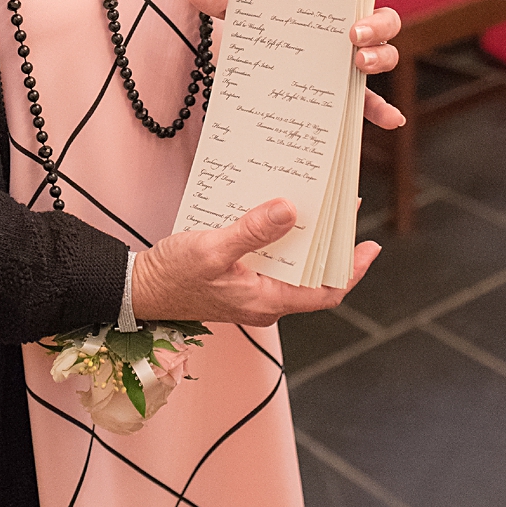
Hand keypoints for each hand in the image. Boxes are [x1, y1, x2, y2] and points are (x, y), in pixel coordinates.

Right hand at [132, 198, 380, 325]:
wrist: (137, 289)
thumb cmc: (171, 277)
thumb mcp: (211, 250)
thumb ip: (252, 232)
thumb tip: (290, 211)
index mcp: (266, 301)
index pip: (324, 292)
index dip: (350, 270)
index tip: (369, 246)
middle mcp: (264, 299)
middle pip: (310, 274)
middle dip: (328, 244)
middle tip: (341, 210)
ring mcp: (250, 290)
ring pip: (288, 264)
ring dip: (300, 237)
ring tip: (310, 206)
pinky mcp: (236, 278)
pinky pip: (266, 257)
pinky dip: (273, 236)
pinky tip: (269, 212)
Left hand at [186, 0, 408, 127]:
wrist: (250, 71)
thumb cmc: (259, 31)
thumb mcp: (243, 16)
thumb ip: (225, 2)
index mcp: (328, 1)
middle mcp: (348, 27)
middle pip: (382, 18)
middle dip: (377, 22)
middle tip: (352, 31)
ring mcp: (350, 59)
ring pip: (383, 53)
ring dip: (381, 57)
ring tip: (360, 63)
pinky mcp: (345, 90)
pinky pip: (370, 100)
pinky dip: (382, 109)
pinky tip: (392, 119)